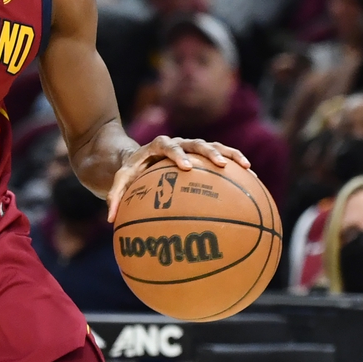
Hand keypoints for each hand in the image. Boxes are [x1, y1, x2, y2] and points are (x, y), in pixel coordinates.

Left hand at [106, 136, 249, 222]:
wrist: (138, 158)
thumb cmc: (130, 171)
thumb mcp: (119, 181)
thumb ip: (115, 196)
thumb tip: (110, 219)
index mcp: (157, 146)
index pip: (166, 145)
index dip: (177, 154)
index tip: (186, 167)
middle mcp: (177, 143)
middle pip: (195, 142)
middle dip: (208, 152)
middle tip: (220, 165)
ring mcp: (191, 147)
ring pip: (214, 146)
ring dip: (229, 154)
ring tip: (246, 167)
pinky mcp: (202, 155)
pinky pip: (221, 157)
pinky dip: (235, 164)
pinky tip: (252, 179)